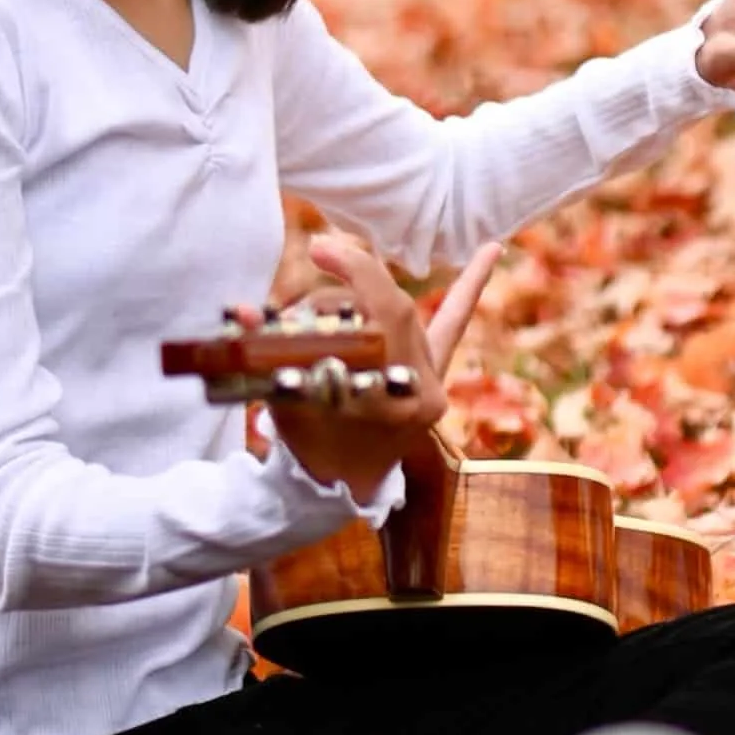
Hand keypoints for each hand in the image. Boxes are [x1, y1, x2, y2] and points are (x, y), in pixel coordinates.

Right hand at [265, 232, 450, 502]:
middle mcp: (426, 391)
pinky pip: (452, 326)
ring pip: (405, 314)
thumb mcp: (286, 402)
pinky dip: (470, 286)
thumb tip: (241, 312)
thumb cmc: (306, 443)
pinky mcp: (433, 377)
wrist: (334, 487)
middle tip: (321, 252)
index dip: (356, 271)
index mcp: (397, 399)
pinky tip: (493, 249)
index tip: (320, 247)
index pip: (387, 315)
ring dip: (363, 296)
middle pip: (395, 309)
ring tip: (321, 301)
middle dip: (354, 277)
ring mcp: (435, 383)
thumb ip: (267, 356)